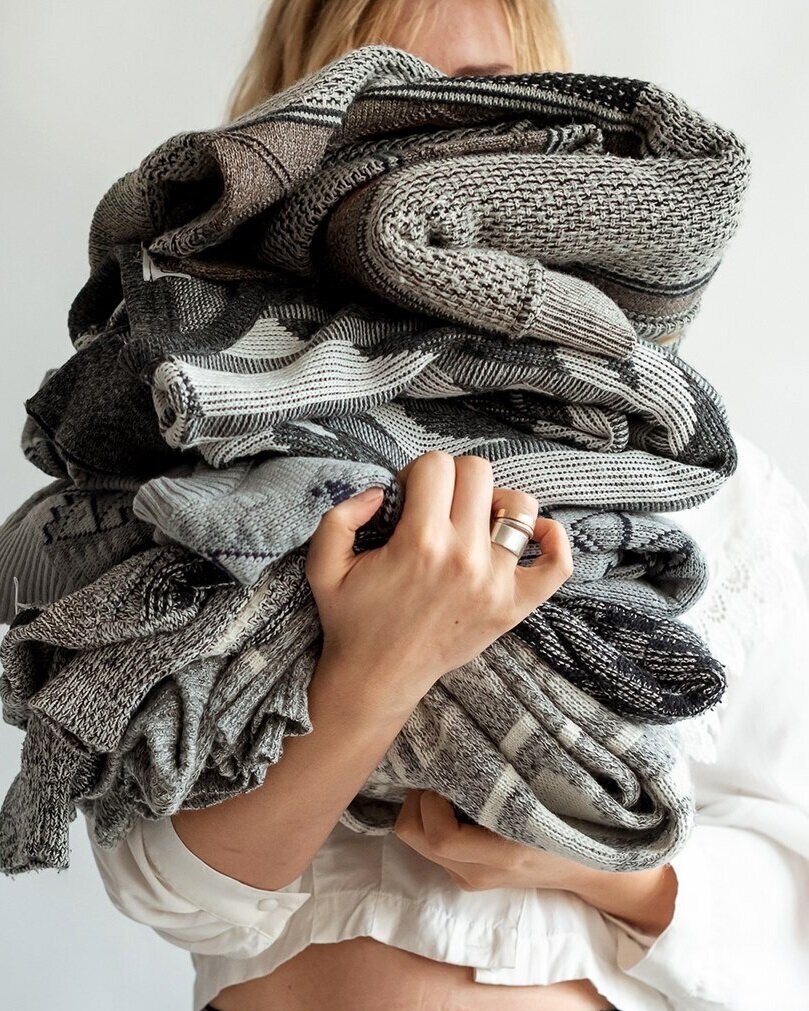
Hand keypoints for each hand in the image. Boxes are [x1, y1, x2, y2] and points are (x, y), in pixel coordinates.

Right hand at [305, 451, 572, 715]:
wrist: (378, 678)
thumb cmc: (352, 619)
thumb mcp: (323, 564)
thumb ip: (340, 515)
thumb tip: (379, 491)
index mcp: (419, 541)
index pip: (436, 465)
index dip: (417, 473)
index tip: (409, 499)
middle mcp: (464, 557)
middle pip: (478, 473)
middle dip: (453, 479)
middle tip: (437, 507)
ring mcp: (496, 582)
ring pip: (520, 506)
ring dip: (497, 503)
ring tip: (474, 522)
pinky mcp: (515, 606)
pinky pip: (557, 564)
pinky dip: (553, 541)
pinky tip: (532, 535)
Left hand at [394, 789, 677, 935]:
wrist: (592, 870)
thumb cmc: (574, 821)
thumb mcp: (550, 795)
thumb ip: (511, 774)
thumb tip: (472, 728)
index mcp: (504, 854)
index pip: (439, 836)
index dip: (428, 800)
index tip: (443, 770)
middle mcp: (480, 873)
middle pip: (414, 838)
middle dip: (415, 800)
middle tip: (435, 772)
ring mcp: (471, 879)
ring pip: (417, 842)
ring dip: (422, 809)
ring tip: (443, 783)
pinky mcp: (468, 877)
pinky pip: (431, 846)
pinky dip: (430, 820)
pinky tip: (450, 799)